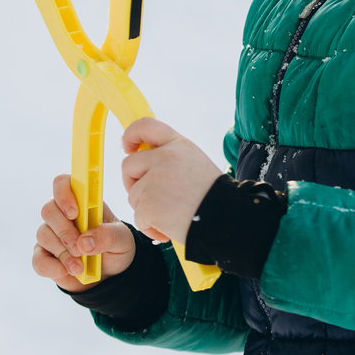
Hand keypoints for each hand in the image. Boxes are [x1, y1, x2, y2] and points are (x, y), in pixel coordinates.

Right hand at [32, 174, 136, 291]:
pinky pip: (38, 260)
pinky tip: (67, 271)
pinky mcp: (45, 257)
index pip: (62, 183)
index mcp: (82, 201)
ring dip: (63, 253)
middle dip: (65, 231)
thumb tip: (84, 242)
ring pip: (43, 235)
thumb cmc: (116, 247)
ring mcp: (51, 235)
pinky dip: (52, 268)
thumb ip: (108, 236)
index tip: (74, 212)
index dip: (63, 194)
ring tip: (80, 266)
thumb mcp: (122, 240)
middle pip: (48, 210)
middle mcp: (62, 214)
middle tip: (81, 249)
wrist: (111, 275)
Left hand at [121, 118, 221, 245]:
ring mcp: (154, 180)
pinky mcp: (148, 204)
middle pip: (129, 165)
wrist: (227, 219)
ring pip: (133, 195)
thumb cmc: (213, 196)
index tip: (128, 148)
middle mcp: (164, 157)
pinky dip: (150, 228)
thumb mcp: (195, 162)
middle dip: (133, 182)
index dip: (130, 135)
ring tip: (171, 216)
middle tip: (149, 197)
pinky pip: (138, 218)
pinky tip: (168, 229)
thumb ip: (171, 157)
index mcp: (178, 144)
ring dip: (146, 209)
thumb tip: (144, 160)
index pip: (145, 126)